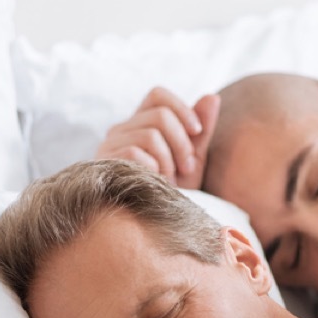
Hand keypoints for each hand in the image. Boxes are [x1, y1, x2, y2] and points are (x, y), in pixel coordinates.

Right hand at [95, 87, 219, 187]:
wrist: (153, 222)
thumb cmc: (172, 190)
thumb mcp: (192, 159)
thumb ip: (201, 130)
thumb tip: (212, 97)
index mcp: (141, 123)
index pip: (158, 95)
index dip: (181, 108)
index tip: (197, 132)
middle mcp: (122, 129)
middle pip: (160, 115)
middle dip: (182, 143)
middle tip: (187, 167)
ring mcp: (111, 144)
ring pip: (150, 135)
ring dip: (169, 160)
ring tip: (170, 179)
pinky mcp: (105, 161)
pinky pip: (135, 153)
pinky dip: (153, 170)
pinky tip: (153, 183)